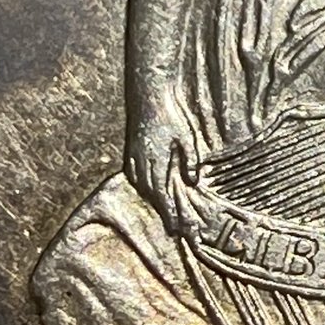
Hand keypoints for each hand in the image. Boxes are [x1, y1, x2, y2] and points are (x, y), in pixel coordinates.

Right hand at [126, 83, 206, 233]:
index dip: (171, 213)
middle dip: (166, 212)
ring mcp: (134, 158)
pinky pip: (136, 176)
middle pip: (154, 196)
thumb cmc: (170, 115)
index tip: (179, 228)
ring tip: (168, 214)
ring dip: (155, 202)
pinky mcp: (131, 152)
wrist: (148, 95)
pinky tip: (150, 191)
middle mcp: (142, 164)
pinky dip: (144, 188)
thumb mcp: (185, 137)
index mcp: (156, 162)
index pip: (164, 195)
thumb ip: (189, 160)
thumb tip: (193, 181)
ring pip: (144, 188)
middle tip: (178, 229)